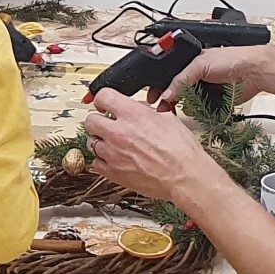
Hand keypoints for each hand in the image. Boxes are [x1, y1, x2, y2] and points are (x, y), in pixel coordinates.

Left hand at [84, 89, 224, 204]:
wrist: (184, 177)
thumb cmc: (181, 151)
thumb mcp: (168, 119)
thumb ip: (147, 112)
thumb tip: (141, 110)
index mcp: (132, 115)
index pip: (103, 96)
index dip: (102, 100)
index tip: (105, 104)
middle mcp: (118, 132)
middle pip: (90, 121)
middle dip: (97, 121)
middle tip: (106, 125)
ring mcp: (113, 153)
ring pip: (90, 143)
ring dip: (99, 141)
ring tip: (112, 144)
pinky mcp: (112, 172)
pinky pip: (95, 164)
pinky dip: (102, 161)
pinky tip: (113, 160)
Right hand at [151, 45, 270, 111]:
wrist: (253, 71)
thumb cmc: (230, 59)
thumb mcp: (199, 65)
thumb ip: (181, 80)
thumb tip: (166, 94)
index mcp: (191, 63)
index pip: (170, 76)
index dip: (160, 86)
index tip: (152, 98)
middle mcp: (197, 76)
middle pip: (177, 90)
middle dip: (169, 99)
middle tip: (162, 109)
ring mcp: (206, 89)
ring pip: (188, 102)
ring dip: (182, 107)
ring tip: (175, 112)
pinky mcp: (216, 101)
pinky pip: (202, 109)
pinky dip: (197, 112)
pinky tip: (193, 113)